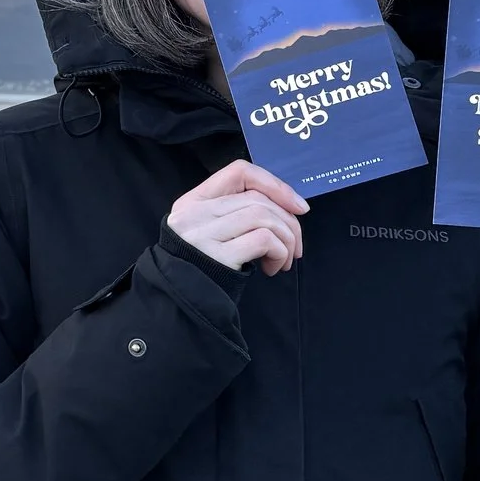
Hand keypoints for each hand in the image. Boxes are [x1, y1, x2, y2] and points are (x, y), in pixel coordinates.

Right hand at [169, 160, 308, 276]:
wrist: (181, 307)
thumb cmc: (204, 271)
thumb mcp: (211, 233)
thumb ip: (236, 213)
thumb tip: (290, 206)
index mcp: (192, 202)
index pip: (240, 172)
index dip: (275, 185)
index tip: (298, 206)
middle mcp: (193, 214)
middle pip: (258, 199)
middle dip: (289, 222)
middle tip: (296, 247)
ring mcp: (202, 235)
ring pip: (264, 217)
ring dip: (286, 240)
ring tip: (284, 260)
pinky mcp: (217, 257)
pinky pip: (264, 240)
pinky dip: (279, 253)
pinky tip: (273, 268)